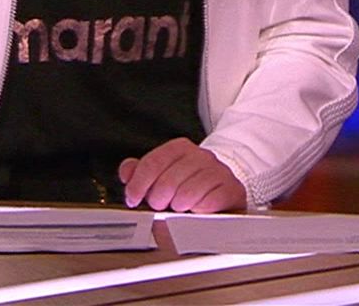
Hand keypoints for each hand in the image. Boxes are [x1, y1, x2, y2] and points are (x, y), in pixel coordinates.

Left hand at [117, 138, 244, 212]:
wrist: (223, 187)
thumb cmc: (188, 182)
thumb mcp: (162, 174)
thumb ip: (140, 172)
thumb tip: (127, 172)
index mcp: (180, 148)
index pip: (153, 163)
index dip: (138, 184)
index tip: (133, 199)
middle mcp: (201, 156)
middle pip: (168, 181)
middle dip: (158, 199)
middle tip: (159, 206)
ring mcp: (218, 171)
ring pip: (188, 193)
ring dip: (178, 206)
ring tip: (179, 208)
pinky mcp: (232, 189)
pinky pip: (209, 202)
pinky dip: (199, 210)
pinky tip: (197, 210)